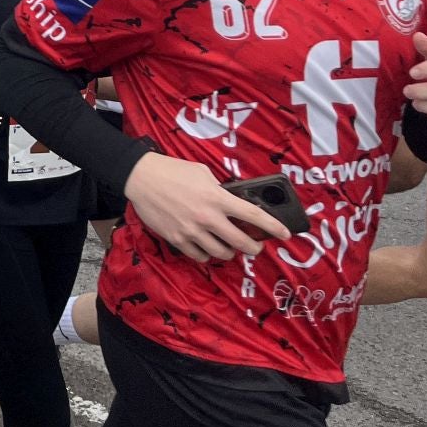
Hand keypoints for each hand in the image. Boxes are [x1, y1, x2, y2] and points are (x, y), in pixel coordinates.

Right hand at [123, 152, 289, 262]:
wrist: (141, 177)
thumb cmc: (172, 170)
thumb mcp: (202, 172)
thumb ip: (219, 189)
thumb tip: (230, 202)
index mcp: (217, 198)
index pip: (253, 215)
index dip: (273, 227)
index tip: (286, 235)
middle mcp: (208, 217)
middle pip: (242, 243)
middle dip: (254, 247)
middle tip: (255, 246)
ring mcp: (192, 231)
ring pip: (222, 253)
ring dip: (229, 251)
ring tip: (228, 245)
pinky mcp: (177, 239)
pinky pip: (200, 256)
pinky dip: (207, 254)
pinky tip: (206, 246)